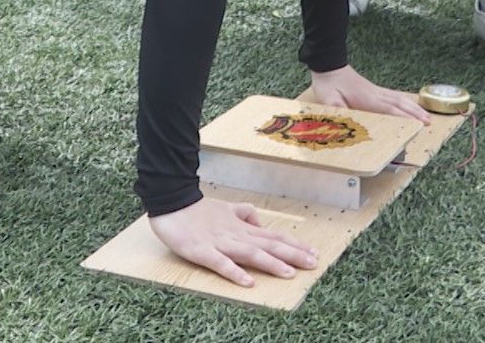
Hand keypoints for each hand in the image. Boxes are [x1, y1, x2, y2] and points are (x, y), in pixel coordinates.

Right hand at [148, 197, 317, 286]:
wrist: (171, 201)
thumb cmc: (198, 209)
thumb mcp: (225, 208)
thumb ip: (243, 213)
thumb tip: (259, 220)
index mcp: (241, 227)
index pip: (273, 236)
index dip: (294, 244)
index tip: (313, 253)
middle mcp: (236, 235)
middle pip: (268, 245)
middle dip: (292, 255)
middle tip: (312, 264)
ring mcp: (219, 243)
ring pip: (250, 253)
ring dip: (270, 263)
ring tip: (289, 274)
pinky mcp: (201, 251)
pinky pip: (220, 263)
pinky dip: (235, 272)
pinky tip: (248, 282)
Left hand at [310, 64, 430, 123]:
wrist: (328, 65)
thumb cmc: (328, 84)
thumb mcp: (327, 99)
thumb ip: (337, 109)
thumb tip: (346, 118)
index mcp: (366, 98)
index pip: (389, 109)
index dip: (403, 117)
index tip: (416, 124)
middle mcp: (375, 94)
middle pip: (400, 104)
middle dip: (415, 113)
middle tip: (428, 122)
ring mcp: (376, 90)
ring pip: (399, 99)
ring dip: (414, 107)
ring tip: (426, 116)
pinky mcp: (374, 90)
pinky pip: (394, 96)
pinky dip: (405, 102)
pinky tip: (410, 105)